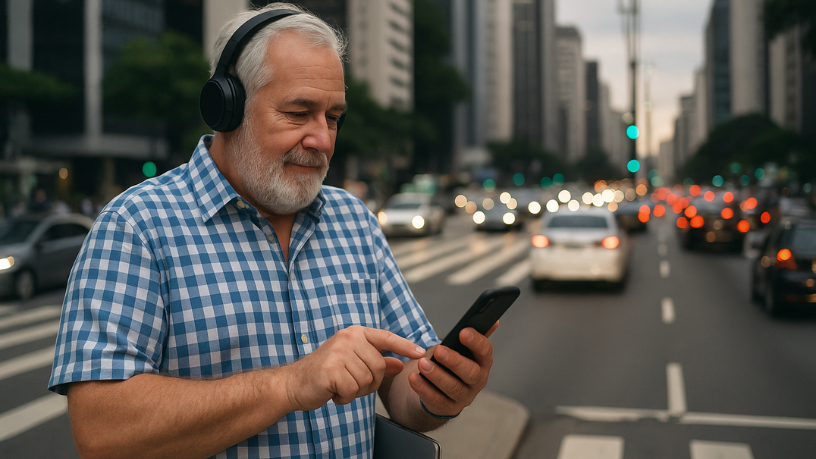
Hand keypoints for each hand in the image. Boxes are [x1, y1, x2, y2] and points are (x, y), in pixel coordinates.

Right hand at [284, 326, 425, 410]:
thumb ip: (377, 363)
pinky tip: (333, 392)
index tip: (422, 352)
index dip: (405, 346)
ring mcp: (339, 351)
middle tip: (350, 383)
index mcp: (355, 333)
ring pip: (367, 380)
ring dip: (355, 391)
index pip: (386, 337)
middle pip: (379, 366)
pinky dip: (345, 397)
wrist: (294, 384)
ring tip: (339, 386)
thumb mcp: (354, 365)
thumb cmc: (326, 373)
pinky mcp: (331, 368)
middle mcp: (348, 338)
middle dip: (369, 382)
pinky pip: (353, 389)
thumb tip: (400, 365)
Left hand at [408, 321, 498, 416]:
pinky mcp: (447, 408)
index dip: (475, 342)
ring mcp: (464, 397)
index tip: (462, 332)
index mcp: (483, 362)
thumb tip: (493, 321)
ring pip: (453, 388)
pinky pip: (436, 400)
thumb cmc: (454, 362)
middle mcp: (478, 381)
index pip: (485, 351)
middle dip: (454, 361)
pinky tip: (413, 378)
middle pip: (470, 373)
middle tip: (438, 351)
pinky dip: (424, 389)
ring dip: (437, 375)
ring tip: (422, 364)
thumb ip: (475, 335)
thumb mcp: (463, 349)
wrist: (443, 389)